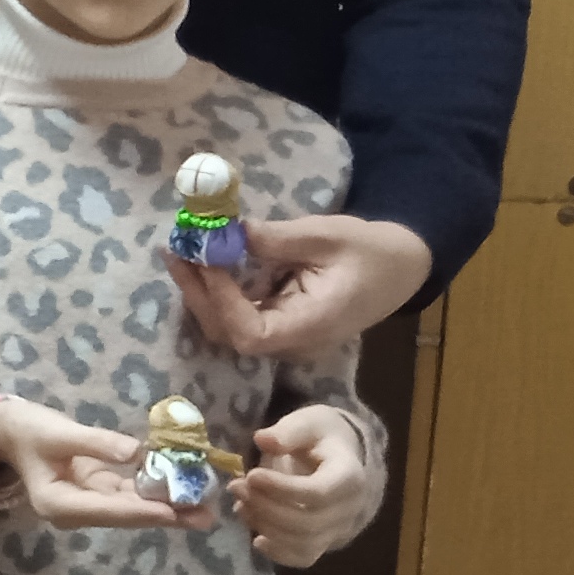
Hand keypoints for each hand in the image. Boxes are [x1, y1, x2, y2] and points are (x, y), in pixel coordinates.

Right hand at [0, 393, 188, 530]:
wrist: (9, 430)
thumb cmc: (27, 430)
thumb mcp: (58, 432)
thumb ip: (96, 442)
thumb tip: (137, 452)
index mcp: (58, 504)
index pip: (107, 509)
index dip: (141, 511)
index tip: (174, 512)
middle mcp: (76, 511)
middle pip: (125, 515)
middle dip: (165, 515)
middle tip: (205, 517)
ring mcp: (88, 503)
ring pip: (132, 508)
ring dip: (168, 508)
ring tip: (205, 510)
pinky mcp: (97, 492)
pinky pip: (130, 496)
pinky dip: (156, 493)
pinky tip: (184, 492)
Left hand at [172, 213, 429, 362]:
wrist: (399, 266)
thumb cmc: (370, 251)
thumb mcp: (327, 235)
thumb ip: (277, 238)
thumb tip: (226, 232)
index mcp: (313, 326)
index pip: (252, 334)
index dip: (221, 302)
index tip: (205, 260)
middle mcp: (295, 342)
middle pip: (231, 334)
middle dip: (198, 293)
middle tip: (174, 250)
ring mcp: (286, 337)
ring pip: (230, 327)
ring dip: (201, 291)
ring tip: (180, 251)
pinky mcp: (280, 324)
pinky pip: (239, 315)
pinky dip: (217, 290)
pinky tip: (201, 261)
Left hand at [233, 403, 375, 567]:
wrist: (339, 456)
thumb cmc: (320, 437)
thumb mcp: (308, 423)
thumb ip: (288, 432)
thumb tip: (262, 440)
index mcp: (349, 476)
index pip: (319, 493)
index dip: (282, 489)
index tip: (252, 475)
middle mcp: (350, 508)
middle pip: (309, 522)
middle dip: (267, 507)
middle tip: (236, 487)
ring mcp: (339, 528)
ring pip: (304, 543)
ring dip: (266, 527)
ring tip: (240, 504)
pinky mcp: (325, 541)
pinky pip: (305, 557)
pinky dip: (279, 553)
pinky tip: (256, 538)